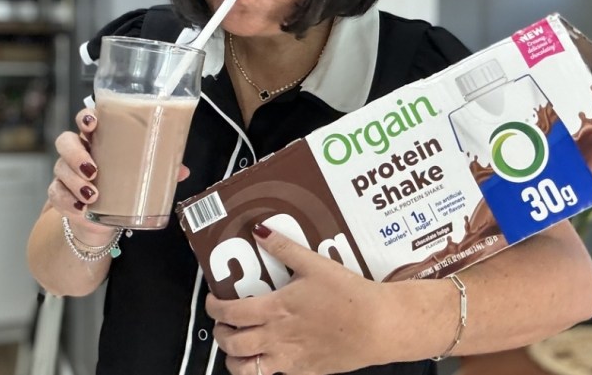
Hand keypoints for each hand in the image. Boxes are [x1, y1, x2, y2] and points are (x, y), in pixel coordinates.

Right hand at [48, 108, 189, 243]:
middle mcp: (79, 152)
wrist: (103, 220)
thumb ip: (160, 170)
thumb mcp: (141, 176)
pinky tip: (80, 208)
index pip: (86, 120)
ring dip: (74, 182)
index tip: (93, 123)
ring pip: (60, 169)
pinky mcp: (60, 195)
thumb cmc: (122, 187)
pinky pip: (56, 195)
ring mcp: (66, 173)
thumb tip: (182, 171)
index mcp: (99, 140)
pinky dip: (67, 202)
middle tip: (93, 169)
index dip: (85, 117)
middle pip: (65, 141)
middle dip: (76, 154)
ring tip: (92, 195)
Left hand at [206, 225, 389, 374]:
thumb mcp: (315, 264)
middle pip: (230, 344)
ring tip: (239, 345)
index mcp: (275, 310)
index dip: (214, 308)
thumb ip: (283, 247)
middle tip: (224, 322)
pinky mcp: (304, 372)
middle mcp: (276, 338)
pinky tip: (269, 356)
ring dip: (234, 358)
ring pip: (244, 370)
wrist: (378, 326)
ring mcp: (289, 360)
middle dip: (220, 334)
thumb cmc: (349, 295)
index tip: (213, 300)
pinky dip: (262, 369)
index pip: (229, 313)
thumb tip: (259, 231)